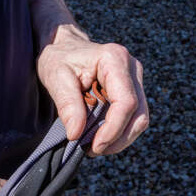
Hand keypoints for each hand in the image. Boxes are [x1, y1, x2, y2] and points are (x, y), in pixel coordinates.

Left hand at [36, 24, 148, 155]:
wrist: (64, 46)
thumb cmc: (59, 58)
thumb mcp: (55, 78)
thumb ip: (67, 105)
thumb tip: (76, 134)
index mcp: (114, 59)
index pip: (126, 102)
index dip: (113, 129)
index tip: (94, 146)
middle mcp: (131, 67)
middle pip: (138, 113)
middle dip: (118, 138)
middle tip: (92, 149)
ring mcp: (135, 77)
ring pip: (140, 118)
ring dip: (121, 138)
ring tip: (95, 145)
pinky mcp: (134, 88)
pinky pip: (134, 116)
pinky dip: (120, 131)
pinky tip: (101, 135)